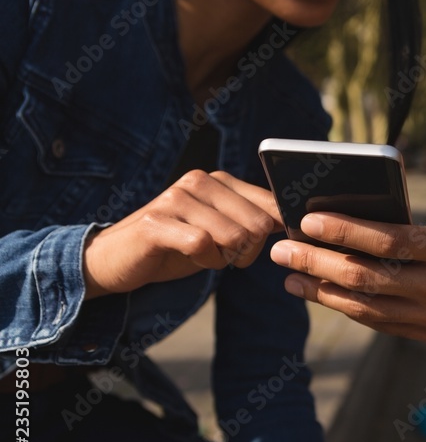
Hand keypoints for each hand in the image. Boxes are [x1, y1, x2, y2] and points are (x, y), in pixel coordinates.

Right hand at [83, 170, 281, 298]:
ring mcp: (176, 198)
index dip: (276, 232)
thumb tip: (294, 225)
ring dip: (224, 258)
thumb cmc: (175, 246)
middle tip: (225, 255)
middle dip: (248, 251)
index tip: (266, 246)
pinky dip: (204, 261)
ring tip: (203, 255)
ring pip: (234, 236)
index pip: (271, 203)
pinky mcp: (156, 221)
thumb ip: (253, 223)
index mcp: (219, 180)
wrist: (114, 259)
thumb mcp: (221, 231)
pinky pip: (204, 245)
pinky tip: (189, 258)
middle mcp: (199, 181)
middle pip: (258, 224)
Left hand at [269, 139, 425, 347]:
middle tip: (281, 248)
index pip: (391, 241)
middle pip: (367, 277)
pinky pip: (382, 324)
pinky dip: (350, 311)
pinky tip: (325, 296)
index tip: (310, 218)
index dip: (347, 231)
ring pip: (367, 307)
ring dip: (324, 292)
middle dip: (318, 261)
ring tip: (290, 276)